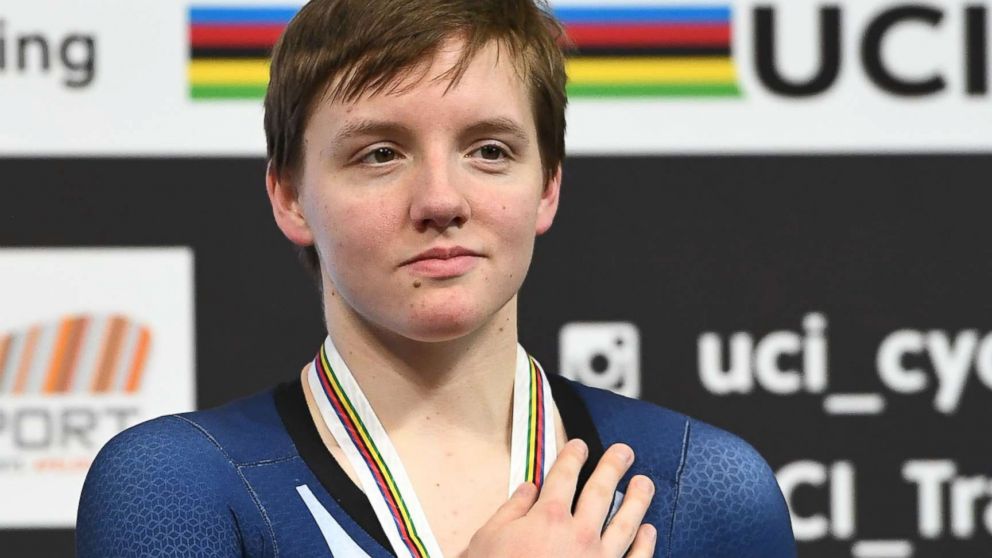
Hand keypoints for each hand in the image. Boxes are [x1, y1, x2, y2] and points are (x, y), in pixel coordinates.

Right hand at [465, 439, 656, 556]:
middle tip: (624, 452)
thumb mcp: (488, 539)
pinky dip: (645, 544)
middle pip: (601, 491)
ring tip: (645, 484)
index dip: (572, 457)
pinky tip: (649, 530)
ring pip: (626, 522)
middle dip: (613, 467)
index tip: (579, 446)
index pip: (564, 476)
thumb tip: (527, 489)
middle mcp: (579, 534)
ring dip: (638, 500)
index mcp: (548, 518)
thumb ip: (511, 510)